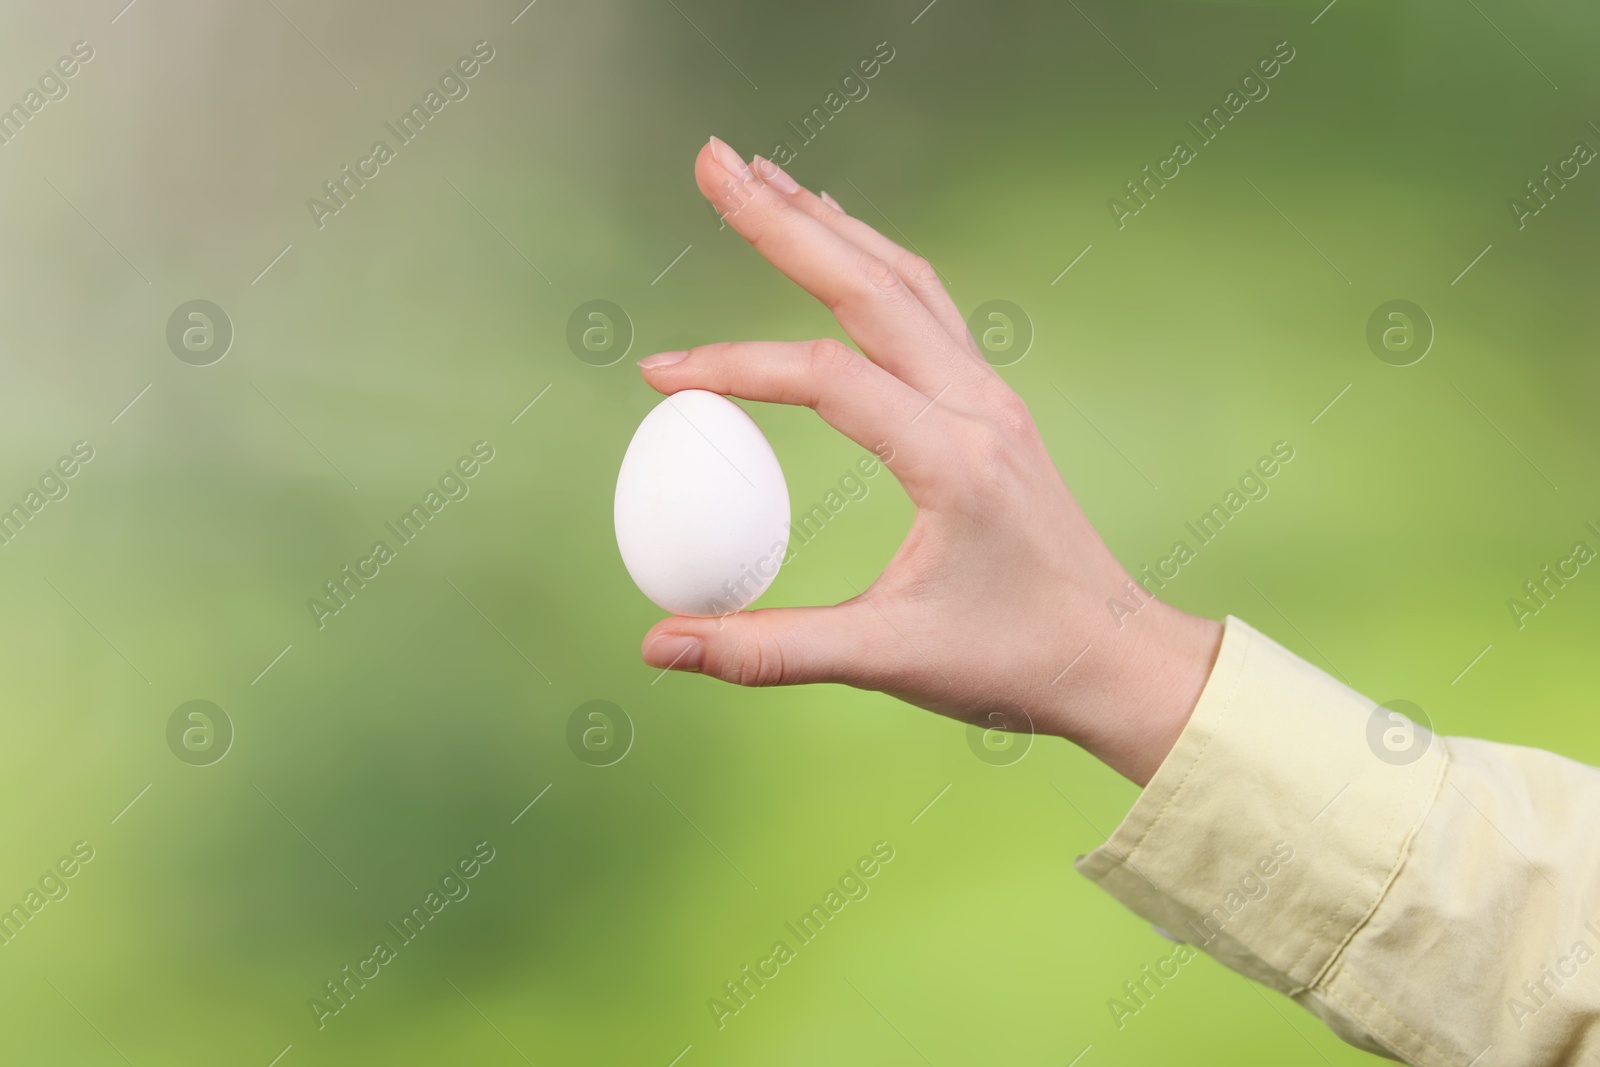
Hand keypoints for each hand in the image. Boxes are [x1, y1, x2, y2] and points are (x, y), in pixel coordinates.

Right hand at [637, 136, 1221, 785]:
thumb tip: (661, 645)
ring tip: (766, 177)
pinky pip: (928, 305)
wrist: (1113, 657)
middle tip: (712, 160)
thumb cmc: (1013, 659)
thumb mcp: (887, 659)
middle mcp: (976, 407)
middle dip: (782, 219)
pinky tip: (842, 243)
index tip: (659, 375)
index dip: (734, 366)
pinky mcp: (991, 404)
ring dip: (831, 224)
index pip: (826, 378)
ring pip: (903, 280)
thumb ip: (768, 649)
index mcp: (952, 460)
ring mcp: (990, 396)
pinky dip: (874, 261)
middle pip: (868, 285)